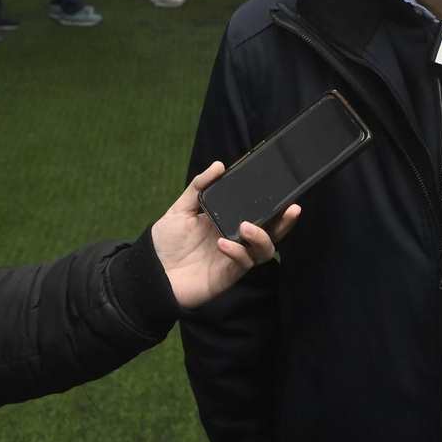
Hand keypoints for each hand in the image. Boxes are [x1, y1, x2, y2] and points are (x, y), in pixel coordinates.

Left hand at [151, 161, 299, 308]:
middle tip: (291, 208)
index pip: (259, 214)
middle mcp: (236, 240)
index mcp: (228, 222)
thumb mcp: (181, 208)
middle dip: (285, 222)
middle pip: (271, 233)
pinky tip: (223, 243)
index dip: (275, 206)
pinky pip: (243, 264)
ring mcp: (234, 258)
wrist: (150, 272)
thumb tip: (220, 165)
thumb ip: (199, 187)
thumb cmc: (165, 242)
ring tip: (247, 227)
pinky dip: (238, 252)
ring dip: (263, 237)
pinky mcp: (228, 275)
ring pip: (265, 251)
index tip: (286, 192)